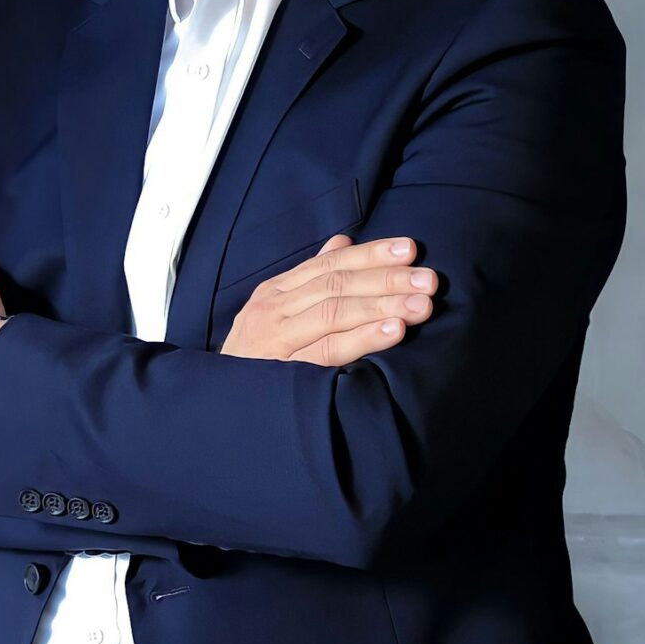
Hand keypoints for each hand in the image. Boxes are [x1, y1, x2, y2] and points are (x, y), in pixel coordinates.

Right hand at [221, 232, 437, 364]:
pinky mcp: (282, 370)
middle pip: (338, 284)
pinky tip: (394, 332)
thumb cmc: (253, 358)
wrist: (215, 401)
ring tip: (421, 304)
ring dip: (383, 305)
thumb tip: (342, 242)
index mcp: (278, 292)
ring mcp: (277, 337)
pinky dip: (363, 338)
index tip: (410, 250)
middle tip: (428, 279)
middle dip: (387, 279)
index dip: (371, 254)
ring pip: (335, 312)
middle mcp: (275, 308)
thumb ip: (310, 278)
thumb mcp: (276, 312)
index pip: (331, 264)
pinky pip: (328, 350)